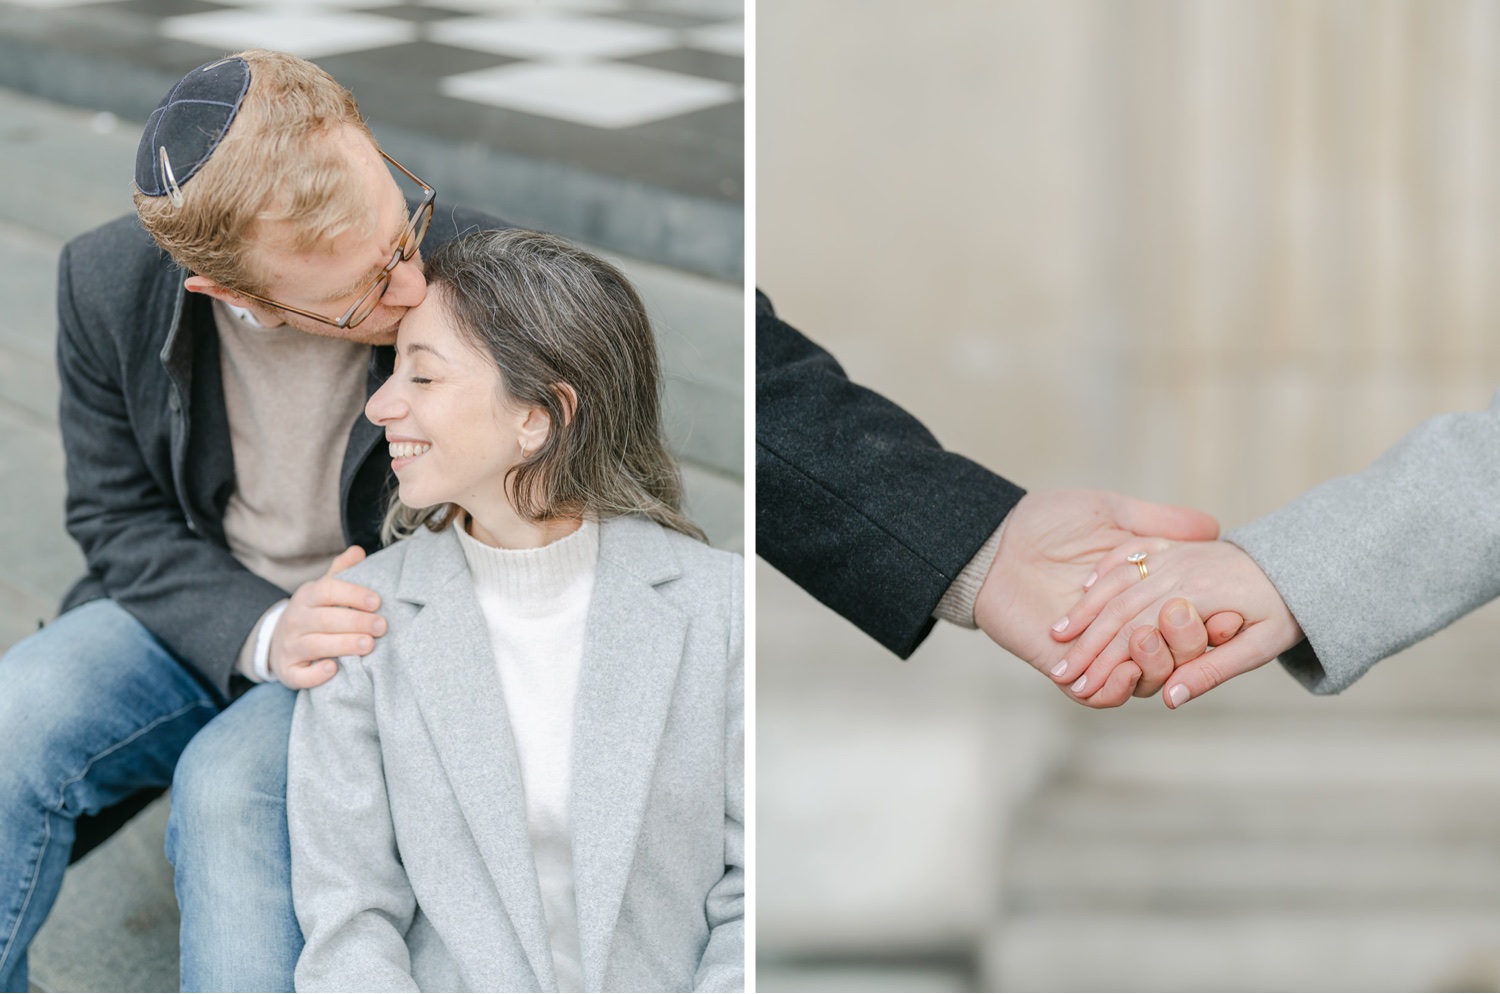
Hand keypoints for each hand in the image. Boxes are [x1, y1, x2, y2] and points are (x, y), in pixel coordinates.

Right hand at [268, 546, 385, 688]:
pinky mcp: (288, 671)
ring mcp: (289, 647)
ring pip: (315, 645)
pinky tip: (333, 668)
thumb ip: (341, 571)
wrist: (278, 643)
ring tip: (369, 645)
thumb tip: (358, 551)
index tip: (377, 601)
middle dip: (355, 622)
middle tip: (382, 626)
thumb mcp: (322, 590)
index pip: (328, 590)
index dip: (353, 594)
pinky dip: (316, 674)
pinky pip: (300, 675)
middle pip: (325, 619)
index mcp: (306, 597)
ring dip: (343, 645)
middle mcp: (295, 620)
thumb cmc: (313, 614)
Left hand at [973, 489, 1239, 705]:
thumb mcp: (1109, 513)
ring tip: (1146, 640)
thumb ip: (1158, 522)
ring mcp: (1097, 652)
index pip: (1188, 621)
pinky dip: (1116, 690)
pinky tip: (1123, 674)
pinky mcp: (1067, 671)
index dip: (1211, 623)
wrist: (995, 541)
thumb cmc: (1048, 521)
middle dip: (1185, 644)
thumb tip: (1213, 526)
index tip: (1232, 614)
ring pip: (1141, 679)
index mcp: (1141, 597)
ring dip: (1152, 666)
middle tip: (1187, 622)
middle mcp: (1125, 629)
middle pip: (1171, 654)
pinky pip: (1101, 696)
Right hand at [1048, 540, 1301, 707]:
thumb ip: (1213, 670)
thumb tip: (1170, 697)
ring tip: (1056, 636)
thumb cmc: (1286, 609)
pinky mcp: (1173, 546)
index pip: (1136, 632)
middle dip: (1084, 643)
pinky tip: (1083, 590)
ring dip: (1083, 610)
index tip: (1079, 688)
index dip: (1104, 661)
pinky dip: (1103, 573)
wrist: (1303, 561)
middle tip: (1058, 672)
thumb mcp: (1261, 645)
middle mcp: (1179, 572)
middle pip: (1118, 609)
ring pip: (1116, 582)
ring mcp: (1174, 555)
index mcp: (1198, 596)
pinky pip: (1128, 555)